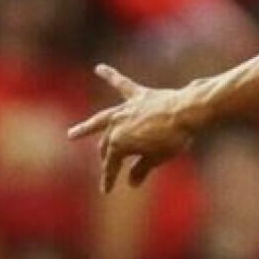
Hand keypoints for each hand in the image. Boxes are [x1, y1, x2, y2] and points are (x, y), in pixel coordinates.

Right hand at [67, 64, 192, 191]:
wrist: (186, 112)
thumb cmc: (172, 139)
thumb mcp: (157, 158)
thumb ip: (142, 169)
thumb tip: (131, 182)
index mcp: (119, 143)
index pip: (110, 164)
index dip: (108, 178)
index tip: (107, 190)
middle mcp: (116, 125)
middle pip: (106, 144)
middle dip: (105, 157)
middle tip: (105, 164)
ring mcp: (125, 109)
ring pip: (102, 119)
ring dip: (87, 127)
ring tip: (72, 134)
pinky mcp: (138, 95)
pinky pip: (121, 83)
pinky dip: (110, 76)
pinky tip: (99, 68)